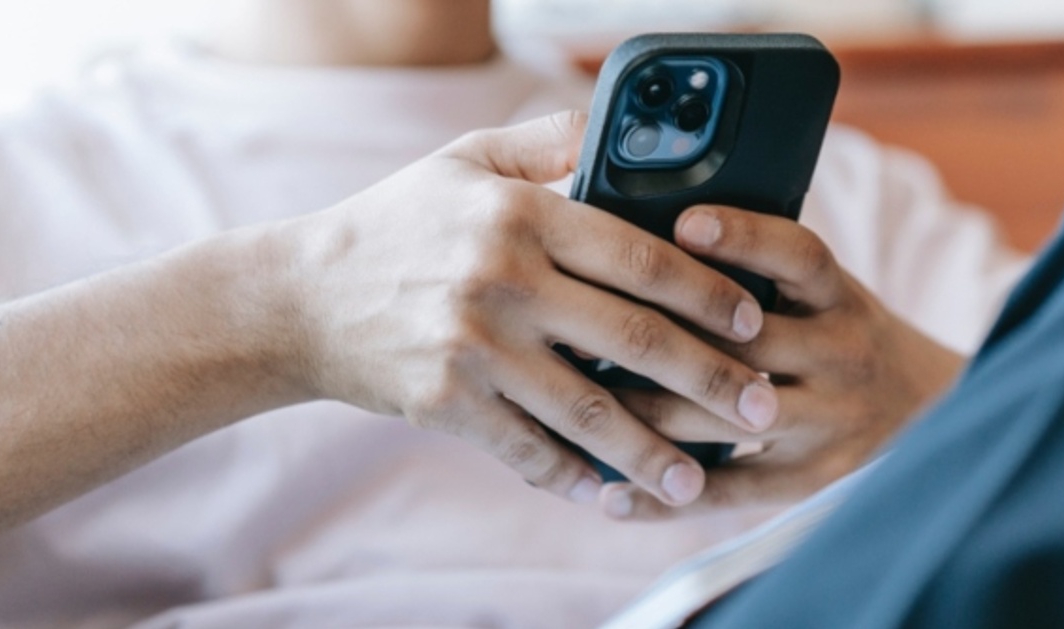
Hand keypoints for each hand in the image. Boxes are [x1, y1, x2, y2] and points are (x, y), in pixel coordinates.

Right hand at [273, 113, 779, 506]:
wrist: (298, 297)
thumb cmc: (398, 223)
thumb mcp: (468, 160)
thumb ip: (550, 141)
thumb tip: (624, 127)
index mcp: (522, 214)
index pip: (642, 255)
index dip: (709, 292)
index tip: (754, 320)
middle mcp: (503, 279)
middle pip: (634, 340)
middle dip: (712, 381)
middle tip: (765, 410)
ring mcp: (473, 347)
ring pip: (589, 411)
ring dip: (655, 453)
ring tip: (701, 480)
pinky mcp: (446, 404)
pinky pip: (528, 451)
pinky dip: (575, 478)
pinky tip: (614, 497)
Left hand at [599, 205, 966, 518]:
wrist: (934, 412)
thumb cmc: (846, 336)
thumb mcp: (828, 293)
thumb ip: (765, 271)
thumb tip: (659, 230)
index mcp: (842, 298)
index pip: (799, 256)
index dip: (743, 235)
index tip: (682, 224)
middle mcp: (842, 356)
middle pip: (744, 345)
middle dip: (657, 338)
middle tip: (578, 327)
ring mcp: (830, 423)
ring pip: (722, 420)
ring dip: (642, 415)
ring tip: (574, 405)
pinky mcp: (813, 482)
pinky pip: (730, 493)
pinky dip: (664, 497)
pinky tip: (608, 496)